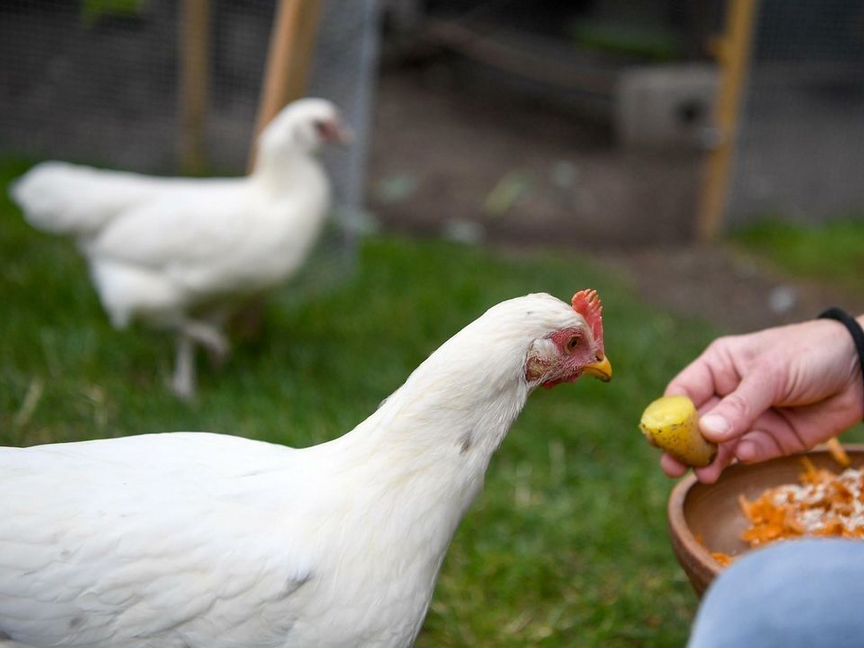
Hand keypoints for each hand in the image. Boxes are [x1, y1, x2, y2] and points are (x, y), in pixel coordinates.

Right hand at [661, 317, 863, 482]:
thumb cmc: (811, 354)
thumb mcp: (771, 373)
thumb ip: (740, 405)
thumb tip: (707, 432)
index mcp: (719, 367)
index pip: (683, 392)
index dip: (669, 414)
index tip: (659, 436)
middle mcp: (727, 394)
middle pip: (695, 424)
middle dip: (683, 445)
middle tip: (671, 466)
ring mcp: (748, 419)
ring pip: (718, 445)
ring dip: (709, 460)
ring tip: (703, 475)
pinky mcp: (770, 441)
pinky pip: (747, 454)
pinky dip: (741, 459)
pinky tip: (742, 457)